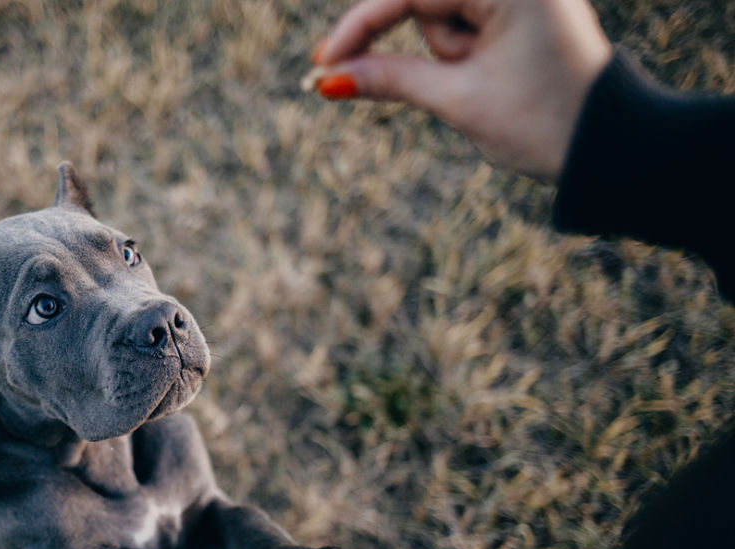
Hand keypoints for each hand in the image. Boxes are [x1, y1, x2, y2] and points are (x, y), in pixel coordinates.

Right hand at [311, 0, 611, 179]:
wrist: (610, 148)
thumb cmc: (544, 123)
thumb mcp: (459, 100)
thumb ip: (390, 79)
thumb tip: (329, 78)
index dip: (360, 27)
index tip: (323, 60)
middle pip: (425, 3)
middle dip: (430, 48)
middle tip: (446, 85)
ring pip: (443, 16)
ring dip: (450, 55)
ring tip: (488, 85)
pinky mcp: (522, 11)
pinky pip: (466, 23)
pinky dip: (461, 52)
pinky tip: (490, 76)